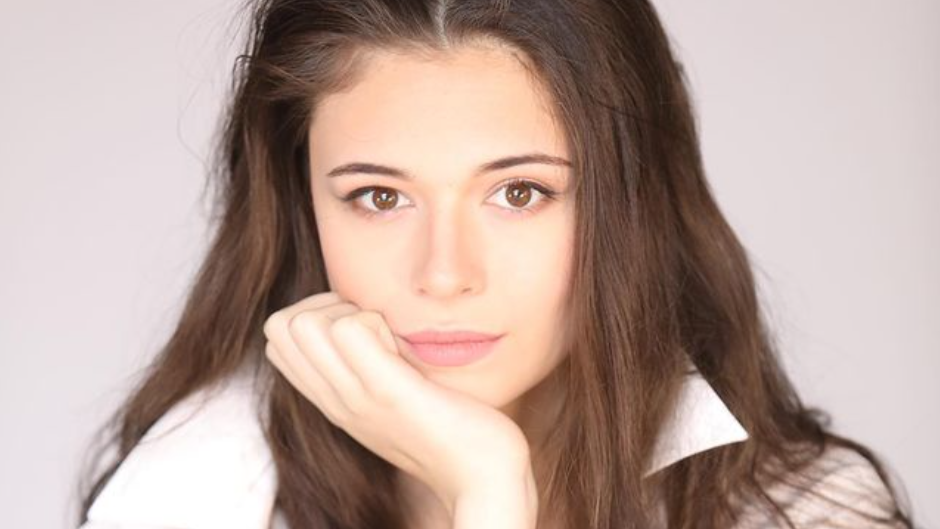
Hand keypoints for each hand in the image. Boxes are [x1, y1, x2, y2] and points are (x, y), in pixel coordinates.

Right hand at [262, 291, 532, 511]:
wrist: (482, 476)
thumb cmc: (452, 427)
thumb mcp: (395, 396)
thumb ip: (372, 368)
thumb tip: (368, 322)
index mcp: (334, 400)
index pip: (277, 340)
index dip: (315, 313)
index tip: (363, 327)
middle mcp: (335, 400)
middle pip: (278, 325)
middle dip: (325, 303)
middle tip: (374, 325)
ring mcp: (357, 398)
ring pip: (304, 323)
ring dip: (349, 310)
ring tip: (389, 336)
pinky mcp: (388, 391)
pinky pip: (350, 329)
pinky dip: (376, 320)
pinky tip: (405, 347)